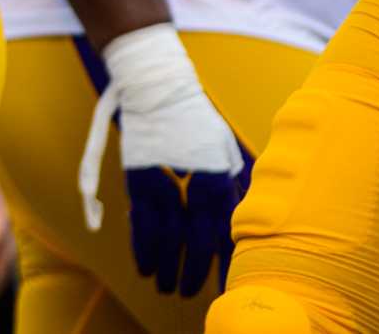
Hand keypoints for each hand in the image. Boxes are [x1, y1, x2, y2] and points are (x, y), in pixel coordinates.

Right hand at [78, 24, 250, 298]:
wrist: (156, 85)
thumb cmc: (193, 114)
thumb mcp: (222, 144)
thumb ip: (231, 178)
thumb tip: (242, 211)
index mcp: (220, 175)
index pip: (228, 229)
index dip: (227, 260)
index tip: (229, 285)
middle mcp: (194, 181)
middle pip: (197, 238)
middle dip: (193, 270)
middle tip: (189, 294)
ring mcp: (163, 179)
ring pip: (166, 235)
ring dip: (165, 265)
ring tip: (163, 287)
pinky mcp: (136, 176)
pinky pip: (139, 220)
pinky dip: (141, 245)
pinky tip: (143, 265)